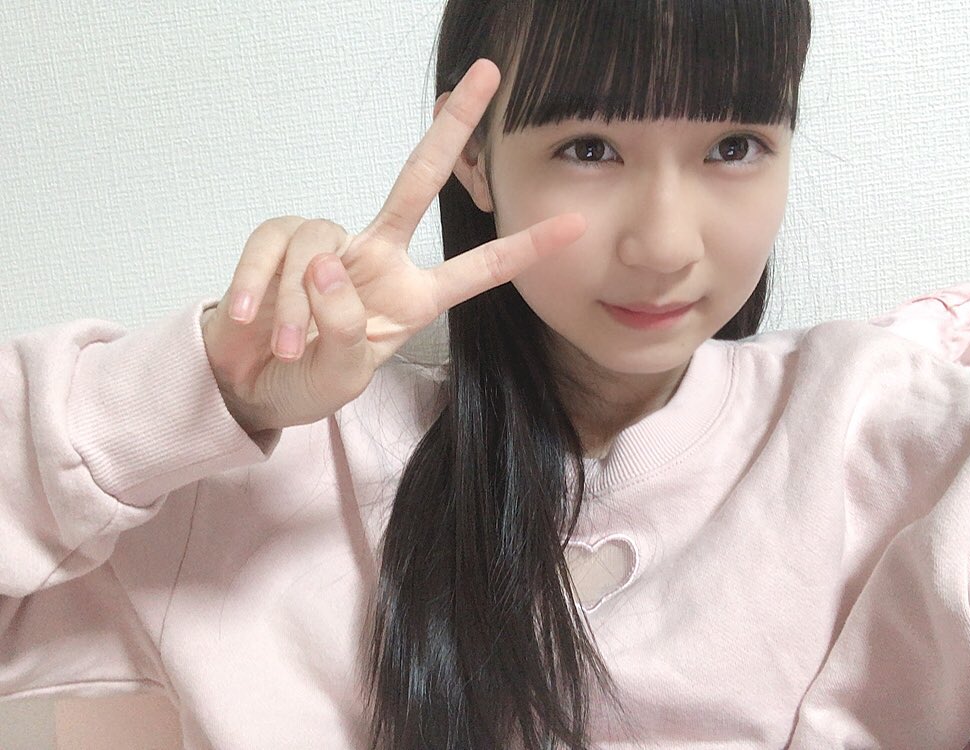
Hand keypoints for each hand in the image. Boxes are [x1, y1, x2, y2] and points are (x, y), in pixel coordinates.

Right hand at [200, 58, 586, 434]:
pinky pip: (274, 247)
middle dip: (451, 128)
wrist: (247, 384)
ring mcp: (329, 246)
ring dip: (298, 307)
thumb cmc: (306, 381)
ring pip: (320, 247)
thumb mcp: (341, 377)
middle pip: (418, 181)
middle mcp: (377, 259)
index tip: (574, 226)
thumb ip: (344, 329)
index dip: (523, 249)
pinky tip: (250, 322)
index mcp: (411, 297)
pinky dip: (259, 287)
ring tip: (286, 348)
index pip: (476, 269)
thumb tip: (327, 266)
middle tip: (488, 74)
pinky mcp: (279, 242)